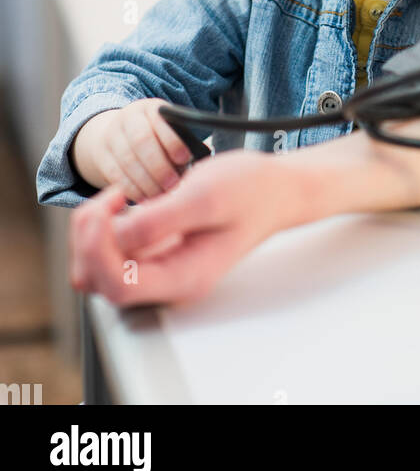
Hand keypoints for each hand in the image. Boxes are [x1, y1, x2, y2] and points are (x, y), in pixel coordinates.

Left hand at [69, 113, 419, 307]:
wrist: (278, 188)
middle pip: (99, 281)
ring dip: (94, 234)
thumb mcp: (205, 195)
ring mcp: (163, 269)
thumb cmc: (252, 190)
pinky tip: (123, 202)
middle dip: (90, 238)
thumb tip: (116, 234)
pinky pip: (114, 253)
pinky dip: (107, 228)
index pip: (115, 283)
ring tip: (114, 198)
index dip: (98, 246)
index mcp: (183, 277)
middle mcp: (169, 282)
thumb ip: (160, 219)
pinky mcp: (160, 253)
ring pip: (100, 269)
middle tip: (110, 197)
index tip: (109, 204)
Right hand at [71, 99, 193, 200]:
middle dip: (159, 166)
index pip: (160, 121)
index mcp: (150, 108)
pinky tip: (145, 198)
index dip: (172, 141)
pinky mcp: (102, 157)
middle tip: (173, 184)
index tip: (185, 159)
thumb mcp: (169, 130)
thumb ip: (182, 142)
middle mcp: (128, 118)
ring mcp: (111, 137)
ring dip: (146, 182)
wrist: (119, 134)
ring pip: (127, 161)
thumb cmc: (158, 137)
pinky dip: (132, 190)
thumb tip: (197, 162)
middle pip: (141, 142)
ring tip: (162, 195)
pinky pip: (116, 175)